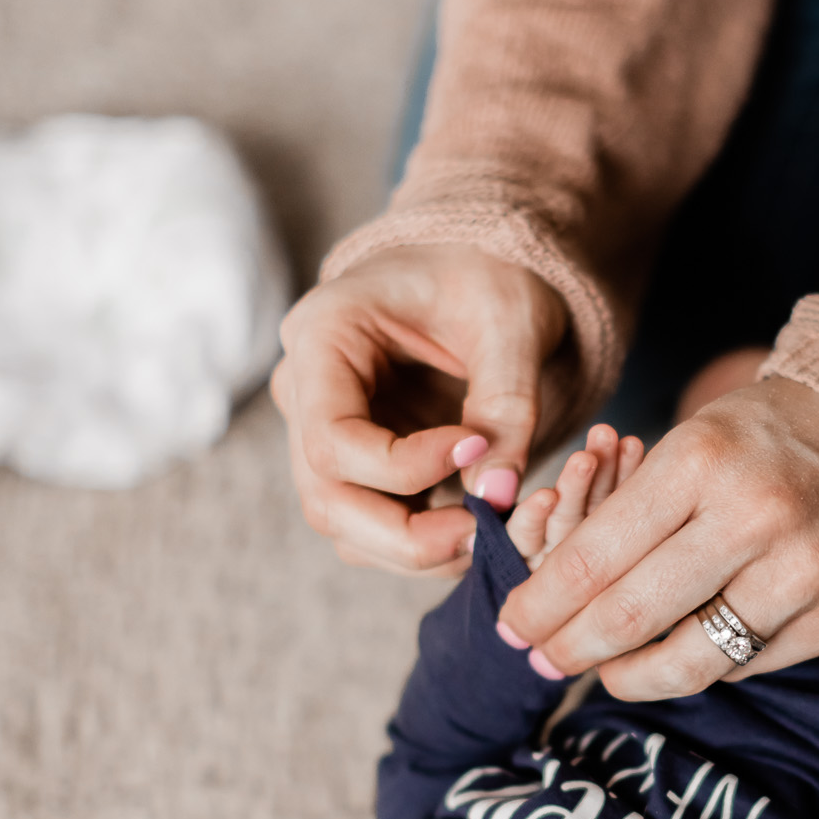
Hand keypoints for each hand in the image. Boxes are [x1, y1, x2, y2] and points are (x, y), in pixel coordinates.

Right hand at [272, 242, 567, 577]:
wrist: (480, 270)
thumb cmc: (488, 277)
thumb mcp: (511, 323)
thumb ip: (507, 404)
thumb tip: (496, 496)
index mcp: (322, 337)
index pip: (332, 439)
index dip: (404, 468)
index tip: (476, 447)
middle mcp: (307, 393)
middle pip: (327, 500)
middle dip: (407, 536)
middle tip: (484, 533)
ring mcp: (325, 435)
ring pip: (347, 527)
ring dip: (418, 549)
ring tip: (490, 531)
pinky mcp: (358, 466)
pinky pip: (376, 528)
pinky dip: (426, 544)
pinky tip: (478, 526)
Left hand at [496, 377, 818, 700]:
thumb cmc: (766, 438)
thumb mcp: (689, 443)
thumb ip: (625, 513)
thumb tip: (552, 595)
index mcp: (699, 461)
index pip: (593, 557)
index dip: (540, 605)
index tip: (512, 627)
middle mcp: (754, 517)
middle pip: (630, 616)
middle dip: (569, 649)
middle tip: (540, 663)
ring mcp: (802, 572)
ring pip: (690, 661)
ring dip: (630, 678)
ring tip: (605, 672)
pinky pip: (745, 665)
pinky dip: (703, 667)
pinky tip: (680, 654)